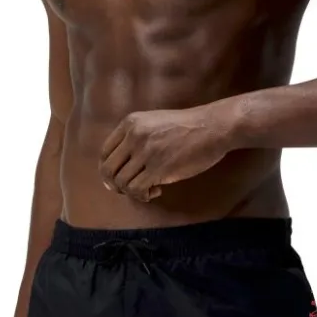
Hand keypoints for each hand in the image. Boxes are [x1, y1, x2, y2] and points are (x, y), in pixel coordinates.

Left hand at [98, 104, 233, 201]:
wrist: (212, 127)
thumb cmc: (187, 126)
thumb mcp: (154, 121)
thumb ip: (136, 136)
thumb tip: (123, 164)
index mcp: (130, 123)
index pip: (104, 152)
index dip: (108, 170)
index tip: (119, 178)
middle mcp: (133, 136)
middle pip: (108, 170)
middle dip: (116, 184)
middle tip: (130, 188)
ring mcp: (145, 152)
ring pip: (121, 182)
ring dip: (131, 191)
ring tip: (148, 189)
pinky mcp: (158, 168)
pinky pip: (137, 189)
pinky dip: (143, 195)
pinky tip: (156, 191)